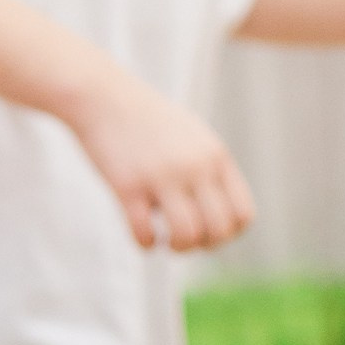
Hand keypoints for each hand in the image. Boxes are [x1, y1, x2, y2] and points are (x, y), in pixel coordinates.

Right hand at [70, 67, 253, 252]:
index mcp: (215, 156)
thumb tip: (220, 214)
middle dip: (204, 245)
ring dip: (176, 248)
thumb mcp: (191, 136)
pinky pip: (144, 232)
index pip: (243, 214)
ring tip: (163, 241)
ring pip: (186, 235)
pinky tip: (141, 235)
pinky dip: (145, 244)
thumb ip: (210, 168)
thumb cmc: (146, 121)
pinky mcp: (127, 185)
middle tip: (184, 240)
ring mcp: (161, 175)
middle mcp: (194, 166)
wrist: (102, 96)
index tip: (207, 232)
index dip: (228, 234)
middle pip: (219, 229)